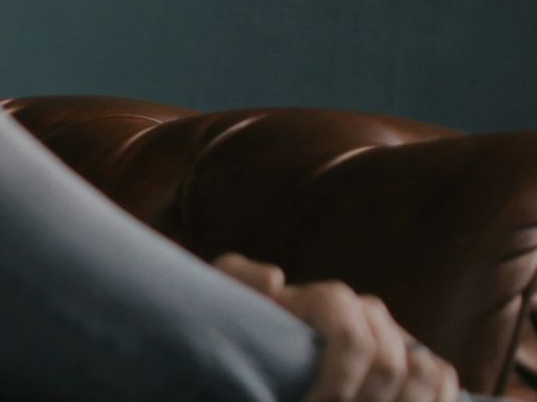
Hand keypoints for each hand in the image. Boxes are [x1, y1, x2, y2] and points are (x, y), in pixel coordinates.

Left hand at [213, 253, 458, 401]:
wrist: (255, 342)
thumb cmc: (241, 322)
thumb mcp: (228, 297)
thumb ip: (238, 280)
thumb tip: (276, 280)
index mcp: (329, 302)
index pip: (353, 336)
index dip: (340, 377)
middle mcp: (369, 315)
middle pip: (389, 363)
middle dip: (367, 401)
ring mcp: (393, 338)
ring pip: (426, 371)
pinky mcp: (410, 363)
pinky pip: (441, 378)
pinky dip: (437, 400)